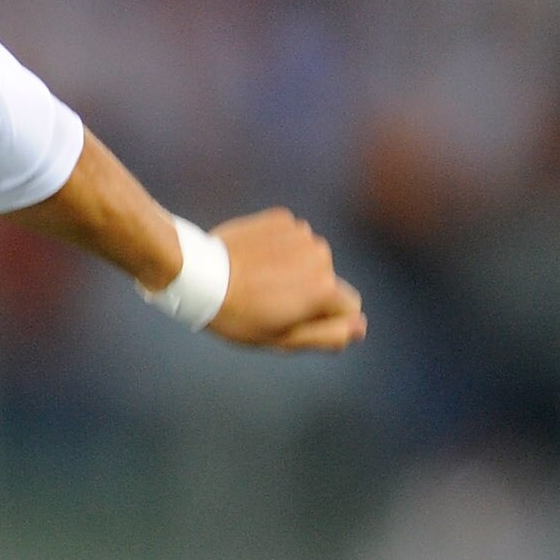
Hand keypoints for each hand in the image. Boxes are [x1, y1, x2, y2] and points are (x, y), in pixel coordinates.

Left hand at [208, 209, 365, 352]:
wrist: (197, 275)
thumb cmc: (239, 316)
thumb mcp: (283, 339)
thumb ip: (328, 336)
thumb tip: (362, 327)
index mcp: (326, 289)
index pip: (348, 308)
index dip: (322, 319)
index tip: (290, 320)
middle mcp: (321, 255)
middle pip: (327, 280)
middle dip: (306, 291)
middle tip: (267, 302)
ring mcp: (301, 233)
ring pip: (307, 257)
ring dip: (291, 269)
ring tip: (256, 280)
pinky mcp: (281, 219)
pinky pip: (289, 238)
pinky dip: (276, 248)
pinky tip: (252, 260)